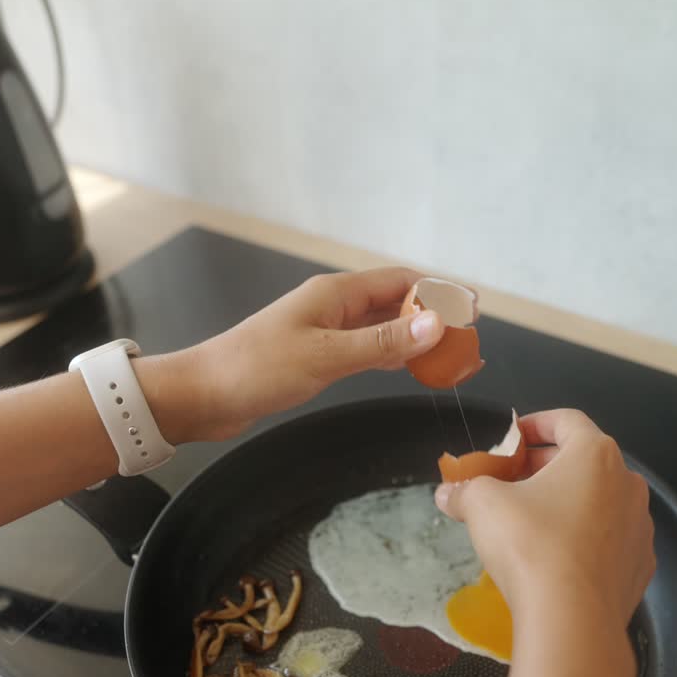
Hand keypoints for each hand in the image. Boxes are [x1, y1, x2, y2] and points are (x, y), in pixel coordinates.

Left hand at [182, 268, 475, 438]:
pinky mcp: (315, 356)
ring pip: (381, 328)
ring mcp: (323, 331)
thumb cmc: (257, 370)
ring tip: (449, 359)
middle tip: (467, 345)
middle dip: (434, 318)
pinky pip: (365, 349)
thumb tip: (436, 323)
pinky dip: (391, 355)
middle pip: (395, 302)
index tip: (473, 312)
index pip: (400, 281)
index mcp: (336, 293)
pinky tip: (407, 368)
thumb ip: (382, 343)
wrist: (203, 395)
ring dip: (415, 339)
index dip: (439, 293)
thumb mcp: (326, 357)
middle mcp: (333, 306)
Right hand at [435, 409, 655, 629]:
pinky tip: (555, 557)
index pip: (566, 420)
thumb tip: (447, 493)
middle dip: (543, 467)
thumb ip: (464, 490)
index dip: (534, 423)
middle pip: (583, 462)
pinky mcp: (638, 565)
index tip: (513, 436)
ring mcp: (638, 526)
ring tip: (530, 521)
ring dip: (566, 503)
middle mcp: (626, 484)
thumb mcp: (482, 505)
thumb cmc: (531, 546)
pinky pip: (608, 540)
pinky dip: (583, 539)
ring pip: (598, 502)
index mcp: (595, 455)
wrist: (571, 619)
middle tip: (511, 480)